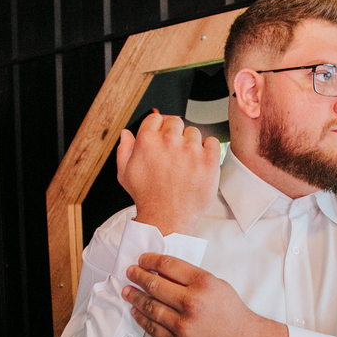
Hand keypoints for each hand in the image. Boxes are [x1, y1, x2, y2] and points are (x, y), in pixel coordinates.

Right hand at [117, 111, 220, 235]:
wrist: (167, 218)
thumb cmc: (147, 198)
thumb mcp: (125, 174)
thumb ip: (124, 150)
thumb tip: (126, 133)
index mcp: (147, 141)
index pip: (157, 118)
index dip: (159, 128)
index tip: (162, 138)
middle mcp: (169, 141)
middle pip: (176, 123)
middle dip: (175, 135)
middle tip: (174, 154)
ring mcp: (190, 150)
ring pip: (194, 132)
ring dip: (191, 144)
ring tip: (186, 163)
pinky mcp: (208, 160)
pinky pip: (212, 142)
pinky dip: (208, 150)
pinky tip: (199, 164)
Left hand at [123, 253, 287, 336]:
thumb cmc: (232, 313)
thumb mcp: (217, 285)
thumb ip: (190, 278)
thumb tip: (161, 271)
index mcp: (203, 283)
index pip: (168, 265)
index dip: (150, 260)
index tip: (141, 260)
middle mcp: (191, 303)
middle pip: (154, 285)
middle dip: (138, 276)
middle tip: (129, 272)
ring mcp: (183, 326)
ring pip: (150, 307)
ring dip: (135, 297)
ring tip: (127, 291)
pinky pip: (153, 329)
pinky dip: (141, 319)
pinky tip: (136, 312)